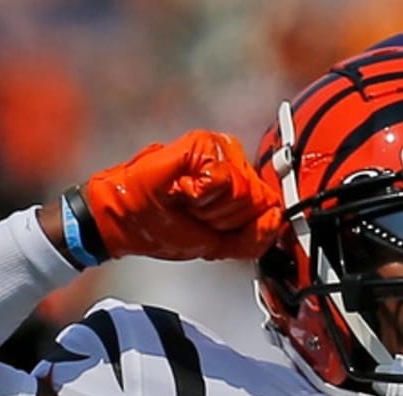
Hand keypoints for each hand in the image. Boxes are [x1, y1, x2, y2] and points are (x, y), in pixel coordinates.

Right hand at [82, 130, 282, 261]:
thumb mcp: (216, 245)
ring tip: (189, 203)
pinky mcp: (199, 143)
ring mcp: (216, 150)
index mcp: (238, 185)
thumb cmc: (162, 228)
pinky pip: (221, 177)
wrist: (126, 218)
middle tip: (197, 215)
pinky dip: (201, 194)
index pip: (267, 208)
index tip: (213, 226)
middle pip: (256, 199)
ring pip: (241, 188)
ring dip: (213, 208)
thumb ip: (252, 236)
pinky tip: (183, 191)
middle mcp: (231, 162)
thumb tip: (277, 218)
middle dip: (226, 218)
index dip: (242, 226)